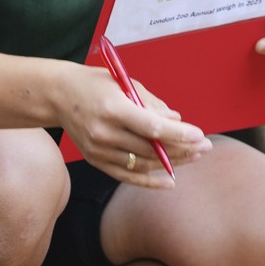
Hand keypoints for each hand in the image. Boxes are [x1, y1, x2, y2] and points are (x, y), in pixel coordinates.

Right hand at [66, 65, 210, 186]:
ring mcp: (98, 150)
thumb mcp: (126, 84)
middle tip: (206, 147)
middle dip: (182, 149)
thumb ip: (152, 104)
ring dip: (172, 163)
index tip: (200, 135)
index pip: (152, 127)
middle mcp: (104, 133)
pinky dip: (149, 181)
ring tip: (194, 157)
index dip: (179, 133)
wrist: (58, 96)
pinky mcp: (95, 160)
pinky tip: (170, 181)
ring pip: (142, 164)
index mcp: (113, 109)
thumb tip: (177, 120)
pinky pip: (126, 176)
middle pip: (150, 148)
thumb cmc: (97, 85)